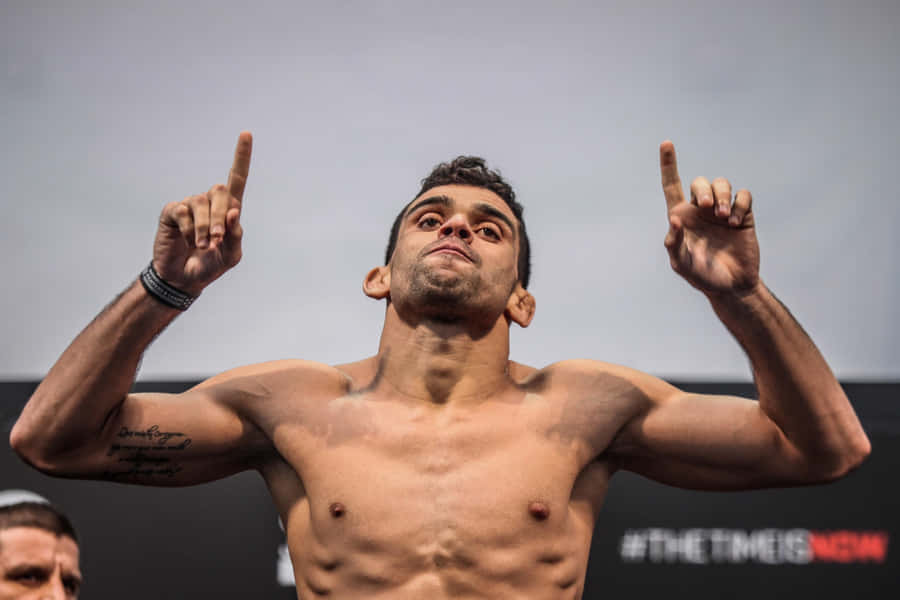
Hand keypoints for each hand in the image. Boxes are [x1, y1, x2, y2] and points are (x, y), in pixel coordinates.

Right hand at [153, 132, 251, 294]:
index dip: (241, 156)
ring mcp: (190, 205)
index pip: (237, 179)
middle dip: (220, 217)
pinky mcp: (173, 211)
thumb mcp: (231, 256)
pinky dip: (189, 229)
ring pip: (201, 204)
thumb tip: (234, 211)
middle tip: (216, 241)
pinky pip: (183, 212)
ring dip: (204, 228)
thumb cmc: (211, 265)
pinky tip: (188, 240)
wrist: (184, 279)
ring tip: (203, 246)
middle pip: (220, 191)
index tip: (246, 134)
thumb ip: (235, 236)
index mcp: (228, 209)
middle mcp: (209, 202)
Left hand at [659, 141, 759, 296]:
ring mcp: (722, 211)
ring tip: (724, 217)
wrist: (732, 286)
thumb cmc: (702, 277)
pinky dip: (740, 204)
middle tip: (709, 208)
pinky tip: (736, 222)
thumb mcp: (682, 264)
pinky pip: (743, 195)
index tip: (666, 143)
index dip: (669, 165)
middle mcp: (701, 210)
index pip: (672, 185)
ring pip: (722, 184)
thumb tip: (674, 219)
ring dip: (723, 196)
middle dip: (705, 190)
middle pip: (700, 182)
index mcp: (681, 217)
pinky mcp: (743, 215)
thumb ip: (674, 244)